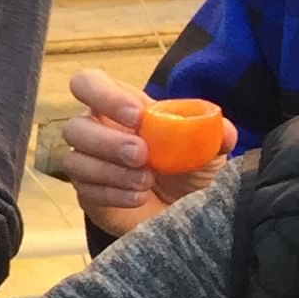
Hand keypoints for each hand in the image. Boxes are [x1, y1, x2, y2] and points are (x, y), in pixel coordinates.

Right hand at [53, 66, 231, 235]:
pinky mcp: (86, 193)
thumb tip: (224, 131)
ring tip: (146, 182)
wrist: (182, 213)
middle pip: (74, 127)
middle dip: (107, 142)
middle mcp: (96, 131)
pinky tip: (138, 197)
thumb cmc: (189, 171)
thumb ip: (213, 135)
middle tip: (142, 155)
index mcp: (119, 107)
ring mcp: (87, 163)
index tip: (137, 117)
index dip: (104, 96)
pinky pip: (85, 190)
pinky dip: (113, 194)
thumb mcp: (208, 150)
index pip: (89, 84)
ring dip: (111, 171)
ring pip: (74, 160)